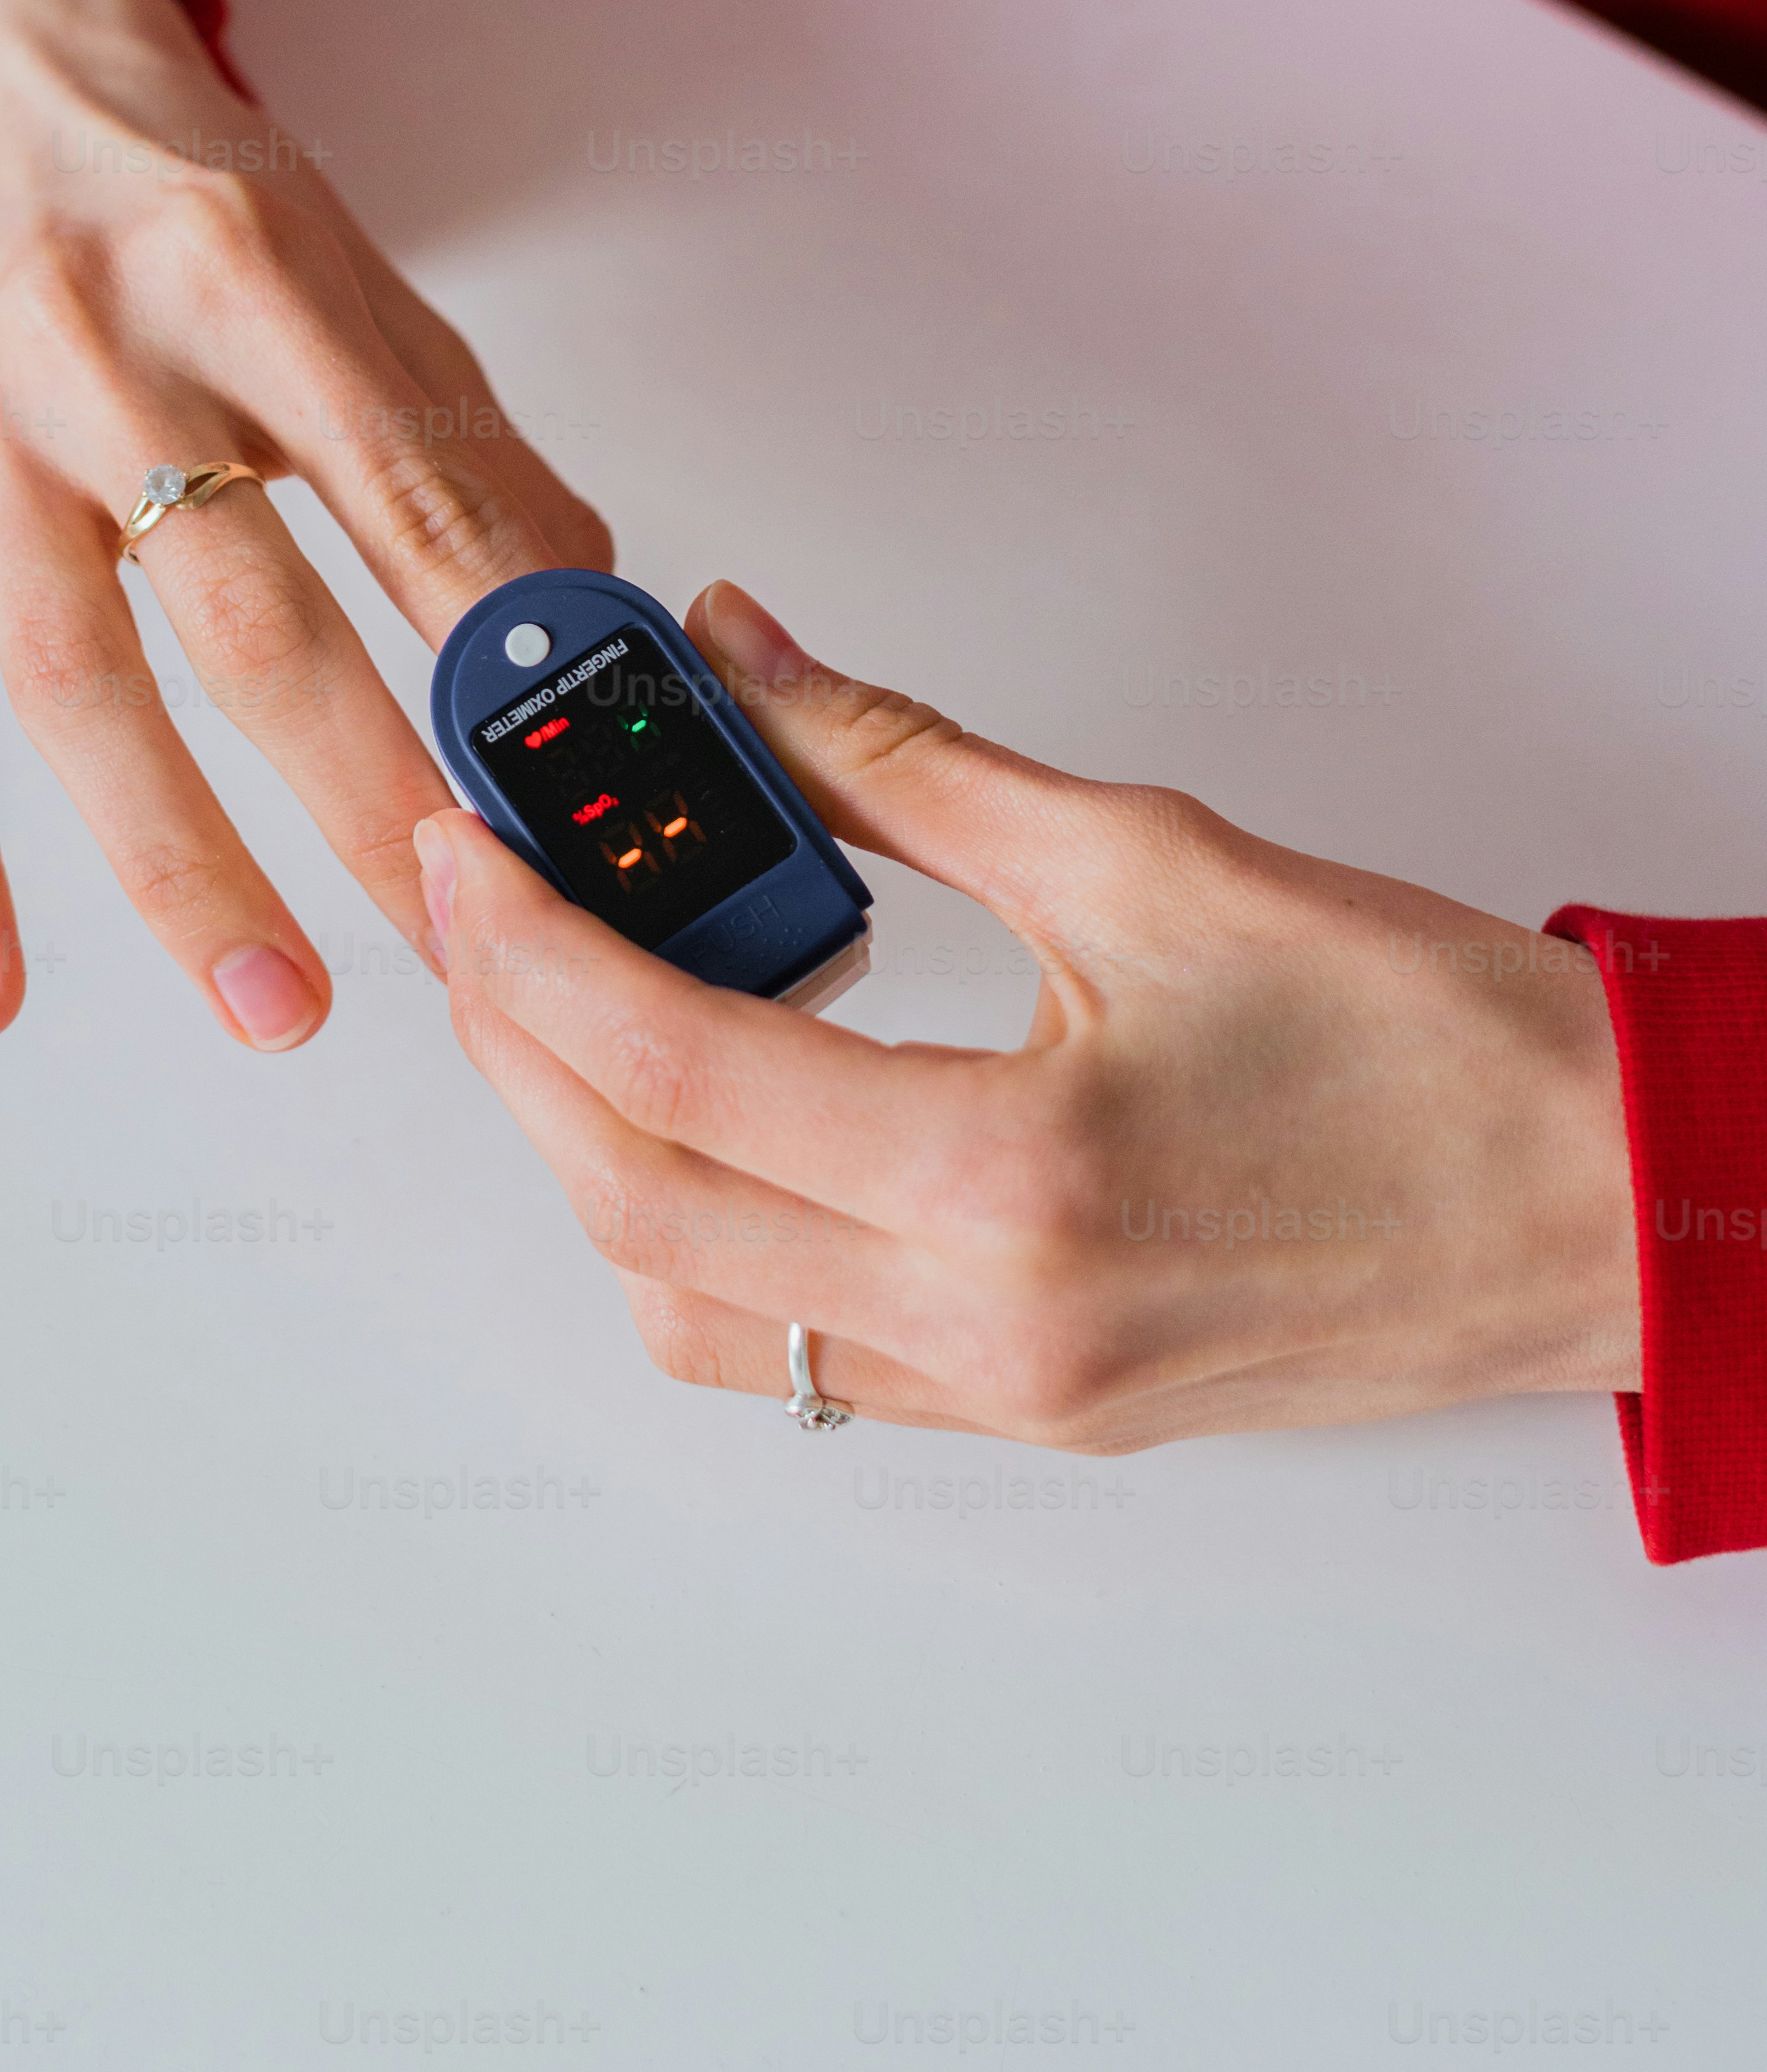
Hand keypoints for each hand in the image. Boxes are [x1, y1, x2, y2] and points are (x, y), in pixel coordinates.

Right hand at [0, 0, 607, 1045]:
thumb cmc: (187, 200)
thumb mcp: (352, 276)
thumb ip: (466, 453)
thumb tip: (591, 629)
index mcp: (250, 274)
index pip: (401, 487)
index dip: (489, 650)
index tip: (566, 787)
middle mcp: (100, 352)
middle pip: (247, 612)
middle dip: (365, 793)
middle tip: (463, 943)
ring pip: (80, 684)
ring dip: (181, 866)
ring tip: (278, 1008)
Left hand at [414, 582, 1640, 1447]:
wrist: (1605, 1193)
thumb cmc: (1435, 1046)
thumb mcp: (1149, 855)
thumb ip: (900, 759)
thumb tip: (747, 662)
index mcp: (1008, 1184)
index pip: (668, 1067)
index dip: (529, 945)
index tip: (466, 847)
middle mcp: (987, 1323)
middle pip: (637, 1203)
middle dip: (520, 1050)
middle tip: (485, 913)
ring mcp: (1006, 1390)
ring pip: (697, 1311)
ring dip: (602, 1164)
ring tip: (587, 1010)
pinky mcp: (1036, 1409)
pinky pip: (803, 1357)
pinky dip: (715, 1243)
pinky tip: (724, 1120)